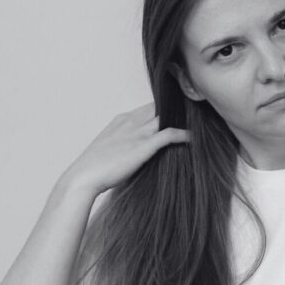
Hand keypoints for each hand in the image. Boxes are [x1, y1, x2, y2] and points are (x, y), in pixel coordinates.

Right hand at [67, 102, 190, 195]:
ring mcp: (137, 132)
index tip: (180, 113)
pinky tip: (194, 138)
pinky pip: (169, 134)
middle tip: (195, 111)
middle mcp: (131, 121)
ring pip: (166, 116)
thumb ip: (127, 145)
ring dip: (183, 118)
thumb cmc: (95, 169)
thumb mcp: (112, 149)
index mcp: (122, 120)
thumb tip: (139, 153)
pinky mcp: (143, 145)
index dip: (166, 108)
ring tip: (200, 120)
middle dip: (177, 108)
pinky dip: (184, 134)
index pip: (150, 106)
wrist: (83, 177)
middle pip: (160, 106)